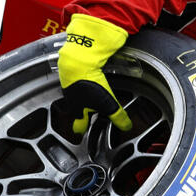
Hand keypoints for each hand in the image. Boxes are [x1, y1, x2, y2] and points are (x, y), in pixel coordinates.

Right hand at [58, 14, 132, 133]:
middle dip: (79, 114)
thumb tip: (126, 126)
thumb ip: (118, 116)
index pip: (79, 124)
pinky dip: (81, 83)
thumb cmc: (89, 84)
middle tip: (83, 117)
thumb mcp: (108, 104)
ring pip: (74, 96)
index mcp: (78, 110)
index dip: (81, 130)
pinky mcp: (71, 72)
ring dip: (81, 98)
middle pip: (75, 110)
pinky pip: (76, 81)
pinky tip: (87, 80)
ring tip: (88, 98)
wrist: (78, 61)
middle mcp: (72, 99)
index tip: (80, 133)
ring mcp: (69, 85)